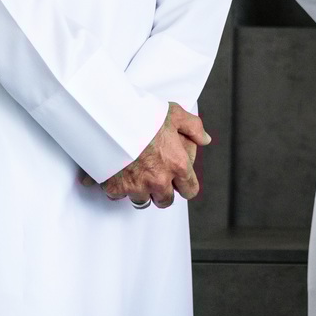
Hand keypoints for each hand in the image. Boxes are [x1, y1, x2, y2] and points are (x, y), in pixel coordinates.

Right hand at [84, 103, 207, 207]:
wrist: (110, 119)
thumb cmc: (143, 115)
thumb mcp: (175, 114)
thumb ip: (193, 128)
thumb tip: (204, 139)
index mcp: (177, 165)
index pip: (189, 190)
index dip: (185, 187)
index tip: (179, 183)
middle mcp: (159, 180)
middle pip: (165, 201)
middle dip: (161, 193)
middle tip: (155, 180)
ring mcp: (136, 186)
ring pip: (141, 200)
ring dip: (139, 191)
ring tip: (135, 176)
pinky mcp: (115, 187)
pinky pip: (117, 195)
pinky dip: (117, 187)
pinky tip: (117, 173)